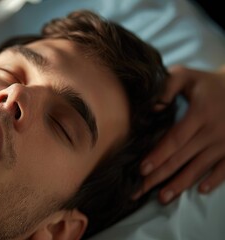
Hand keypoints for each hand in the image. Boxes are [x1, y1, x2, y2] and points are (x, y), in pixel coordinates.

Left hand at [133, 65, 224, 203]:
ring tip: (163, 198)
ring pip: (200, 168)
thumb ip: (167, 86)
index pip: (175, 139)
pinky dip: (214, 181)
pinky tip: (200, 191)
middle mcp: (212, 132)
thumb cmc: (208, 83)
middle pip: (182, 158)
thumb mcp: (187, 75)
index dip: (158, 155)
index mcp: (199, 114)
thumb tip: (152, 107)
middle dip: (160, 176)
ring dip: (181, 184)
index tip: (142, 169)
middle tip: (141, 190)